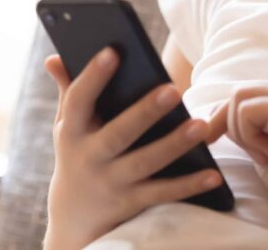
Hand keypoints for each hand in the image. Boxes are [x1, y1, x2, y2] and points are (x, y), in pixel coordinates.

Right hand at [42, 48, 222, 249]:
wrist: (74, 216)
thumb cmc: (78, 152)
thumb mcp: (66, 125)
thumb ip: (67, 91)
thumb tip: (53, 57)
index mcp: (72, 131)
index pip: (79, 99)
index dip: (93, 75)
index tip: (113, 51)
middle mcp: (90, 157)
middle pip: (118, 133)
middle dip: (145, 112)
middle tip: (173, 90)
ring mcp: (111, 182)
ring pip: (145, 163)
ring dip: (174, 145)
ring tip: (201, 125)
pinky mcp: (131, 202)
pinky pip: (162, 193)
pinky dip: (189, 185)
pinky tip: (213, 174)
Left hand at [204, 82, 267, 235]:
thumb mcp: (262, 143)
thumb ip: (246, 123)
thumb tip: (213, 110)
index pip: (248, 93)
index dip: (226, 116)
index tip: (211, 138)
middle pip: (240, 91)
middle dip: (230, 123)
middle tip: (250, 153)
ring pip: (239, 98)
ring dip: (243, 132)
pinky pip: (245, 112)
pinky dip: (249, 138)